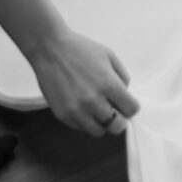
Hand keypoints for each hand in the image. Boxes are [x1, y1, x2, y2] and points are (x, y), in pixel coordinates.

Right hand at [30, 24, 139, 138]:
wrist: (50, 50)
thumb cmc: (81, 49)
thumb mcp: (109, 55)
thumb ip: (122, 76)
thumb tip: (125, 96)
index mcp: (108, 84)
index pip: (131, 110)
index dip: (131, 107)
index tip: (126, 104)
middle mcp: (94, 101)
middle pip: (117, 126)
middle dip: (119, 119)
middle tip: (113, 110)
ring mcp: (77, 111)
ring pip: (99, 132)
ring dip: (102, 122)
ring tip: (97, 109)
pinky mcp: (64, 116)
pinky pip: (81, 128)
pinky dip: (85, 121)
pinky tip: (82, 107)